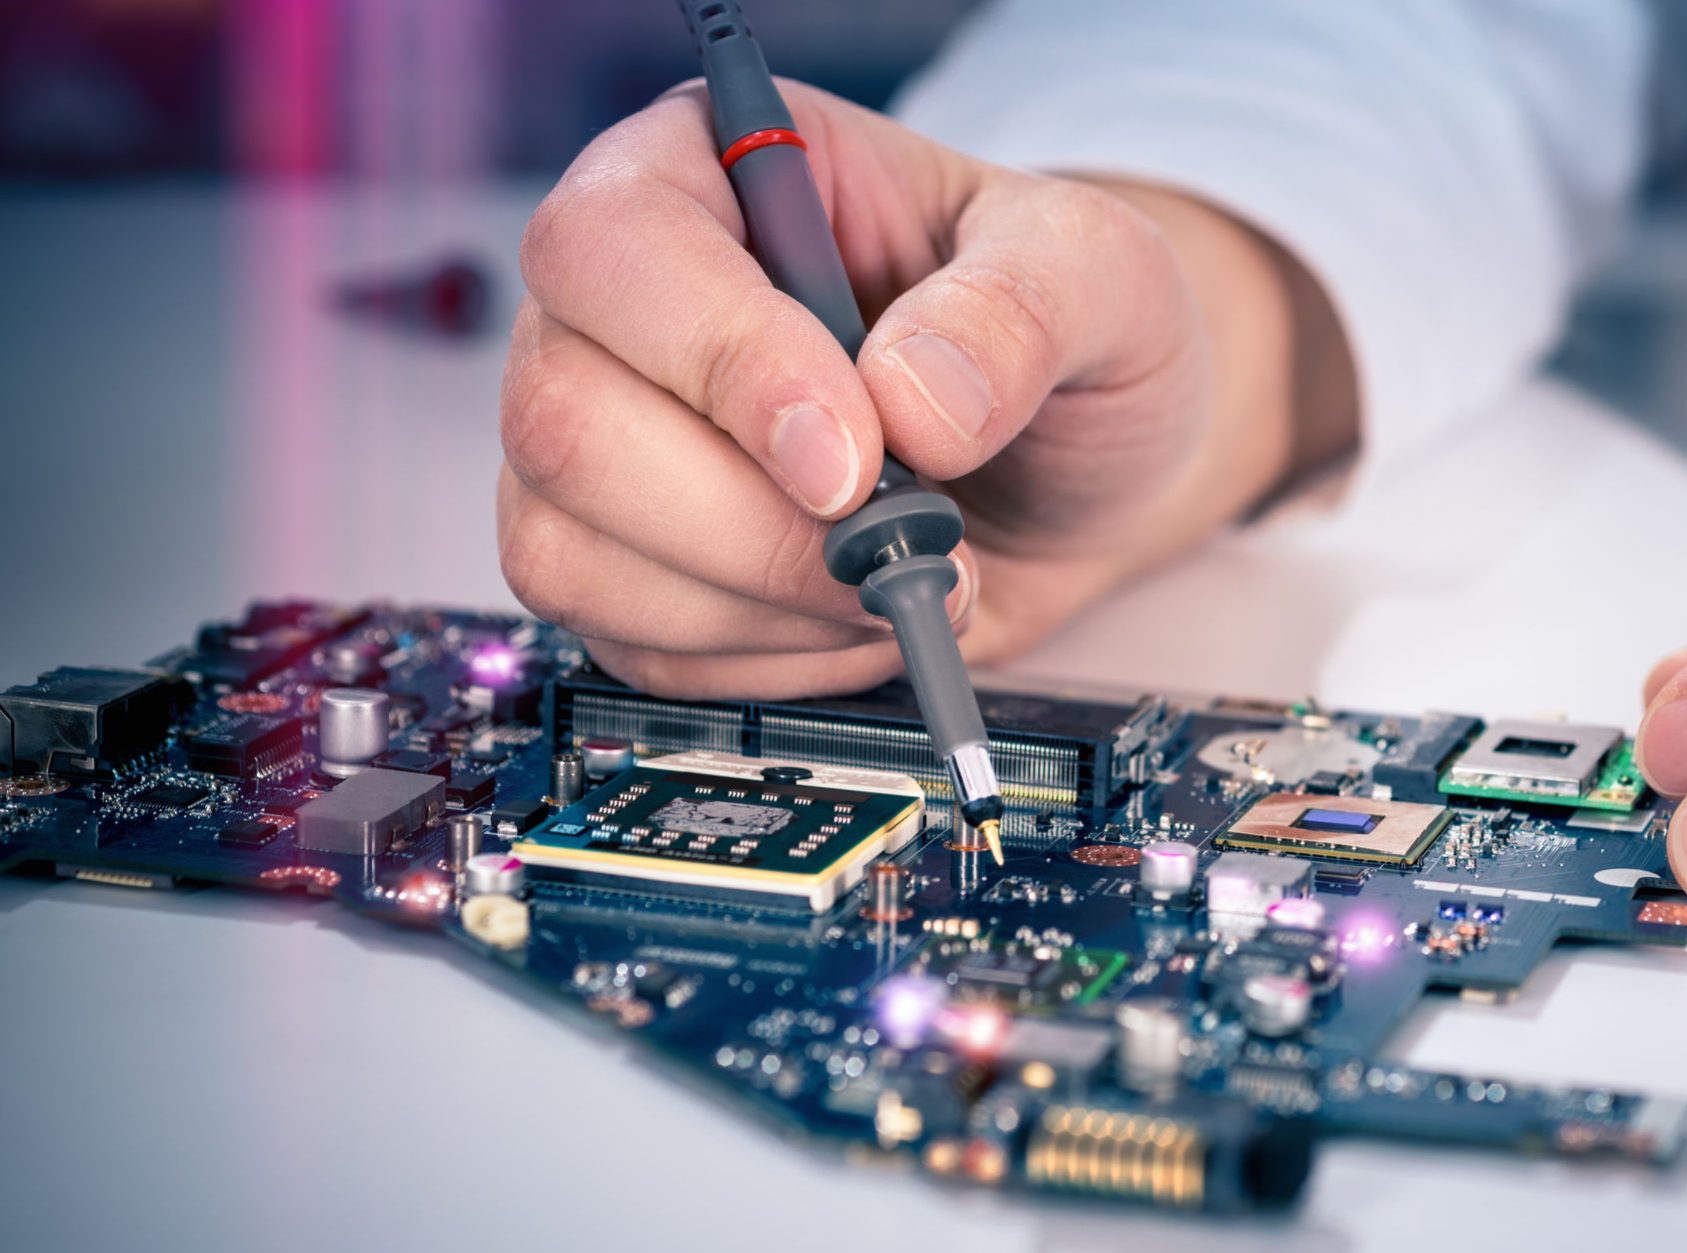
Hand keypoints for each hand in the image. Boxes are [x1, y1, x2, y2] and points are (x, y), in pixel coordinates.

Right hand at [499, 80, 1351, 697]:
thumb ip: (1023, 311)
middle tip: (905, 539)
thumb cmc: (1072, 329)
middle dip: (750, 522)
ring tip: (904, 572)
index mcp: (709, 169)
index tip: (855, 458)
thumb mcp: (1101, 274)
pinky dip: (771, 656)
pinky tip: (857, 613)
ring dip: (766, 601)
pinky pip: (636, 645)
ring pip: (572, 552)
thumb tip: (910, 402)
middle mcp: (621, 303)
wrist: (1090, 458)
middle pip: (564, 419)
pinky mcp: (622, 567)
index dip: (721, 362)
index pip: (614, 248)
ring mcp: (604, 440)